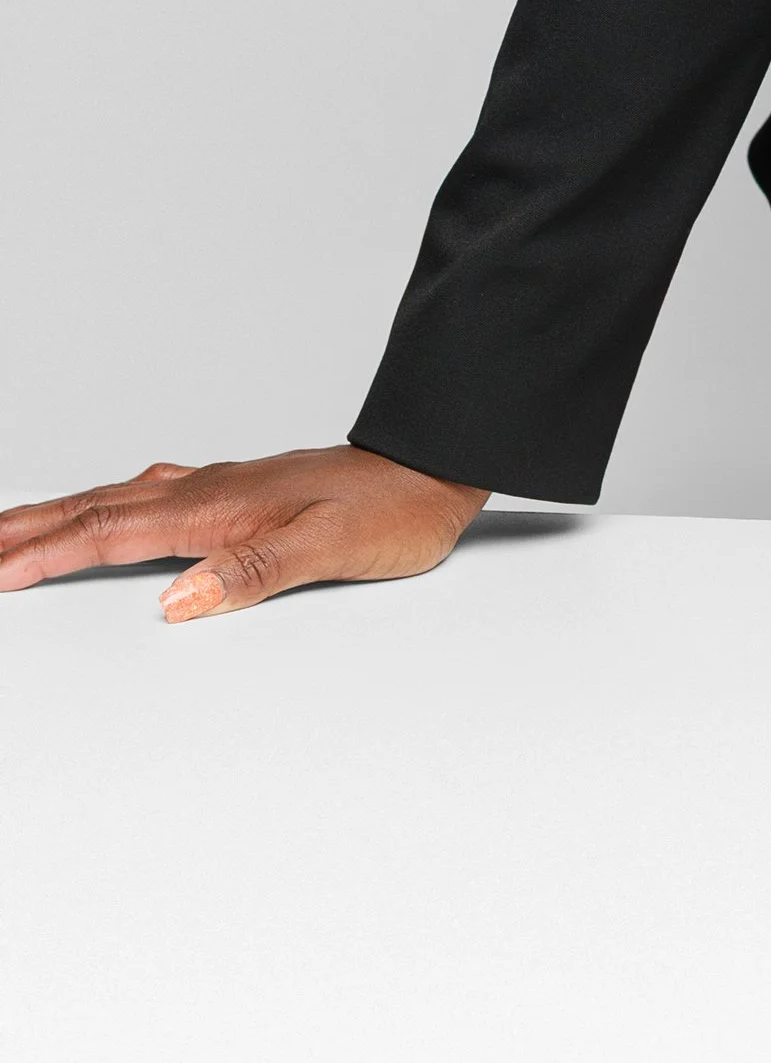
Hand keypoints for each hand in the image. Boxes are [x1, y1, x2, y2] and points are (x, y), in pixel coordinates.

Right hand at [0, 447, 487, 620]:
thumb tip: (178, 598)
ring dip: (58, 514)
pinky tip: (107, 508)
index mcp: (220, 506)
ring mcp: (223, 488)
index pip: (112, 532)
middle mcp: (212, 491)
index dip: (46, 553)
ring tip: (12, 528)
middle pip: (97, 508)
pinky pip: (149, 497)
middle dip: (28, 528)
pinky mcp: (241, 492)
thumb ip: (256, 571)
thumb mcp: (333, 548)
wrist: (436, 465)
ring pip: (118, 499)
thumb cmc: (394, 509)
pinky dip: (105, 507)